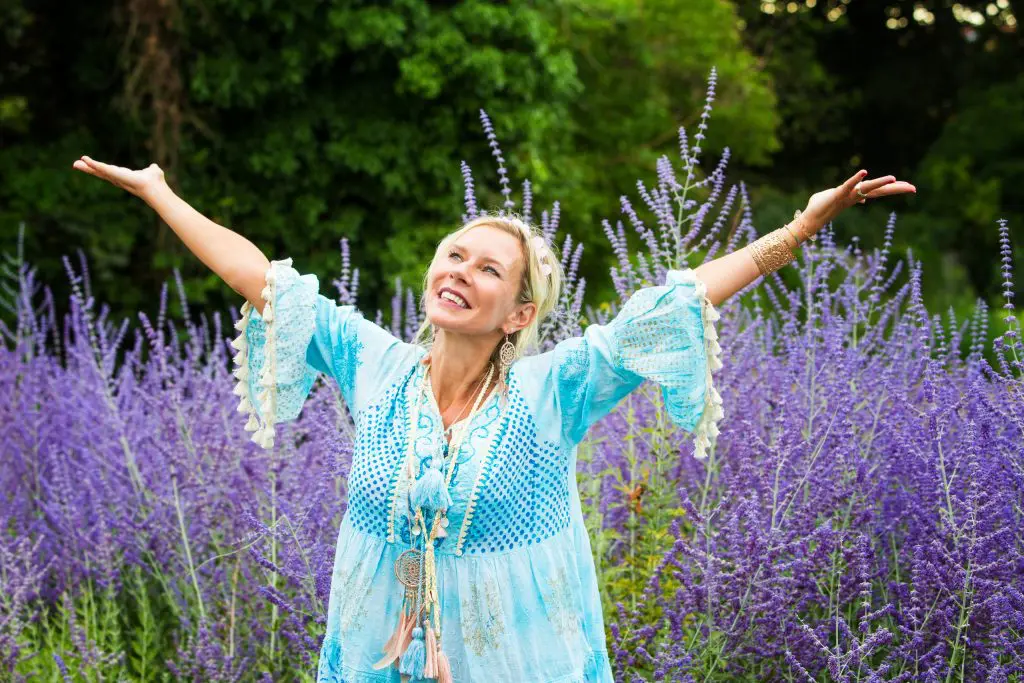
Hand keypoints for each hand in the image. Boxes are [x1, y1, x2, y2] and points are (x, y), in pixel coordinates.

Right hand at [72, 156, 166, 201]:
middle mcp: (118, 178)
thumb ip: (151, 169)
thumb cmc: (156, 182)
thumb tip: (154, 168)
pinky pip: (101, 168)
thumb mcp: (152, 171)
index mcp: (124, 176)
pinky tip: (84, 160)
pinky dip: (93, 164)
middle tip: (76, 165)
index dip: (100, 168)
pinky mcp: (114, 175)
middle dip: (88, 169)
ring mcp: (115, 177)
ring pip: (98, 171)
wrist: (155, 187)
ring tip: (75, 164)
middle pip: (100, 172)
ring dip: (87, 167)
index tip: (91, 165)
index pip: (109, 172)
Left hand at [797, 170, 916, 238]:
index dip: (894, 189)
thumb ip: (850, 194)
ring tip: (893, 178)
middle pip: (879, 191)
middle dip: (896, 189)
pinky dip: (856, 179)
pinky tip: (864, 171)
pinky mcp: (838, 195)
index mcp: (857, 196)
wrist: (809, 220)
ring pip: (867, 189)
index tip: (910, 187)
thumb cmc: (821, 207)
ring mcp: (848, 196)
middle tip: (913, 188)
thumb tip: (863, 200)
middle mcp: (855, 197)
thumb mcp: (839, 197)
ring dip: (879, 183)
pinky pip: (848, 186)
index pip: (879, 192)